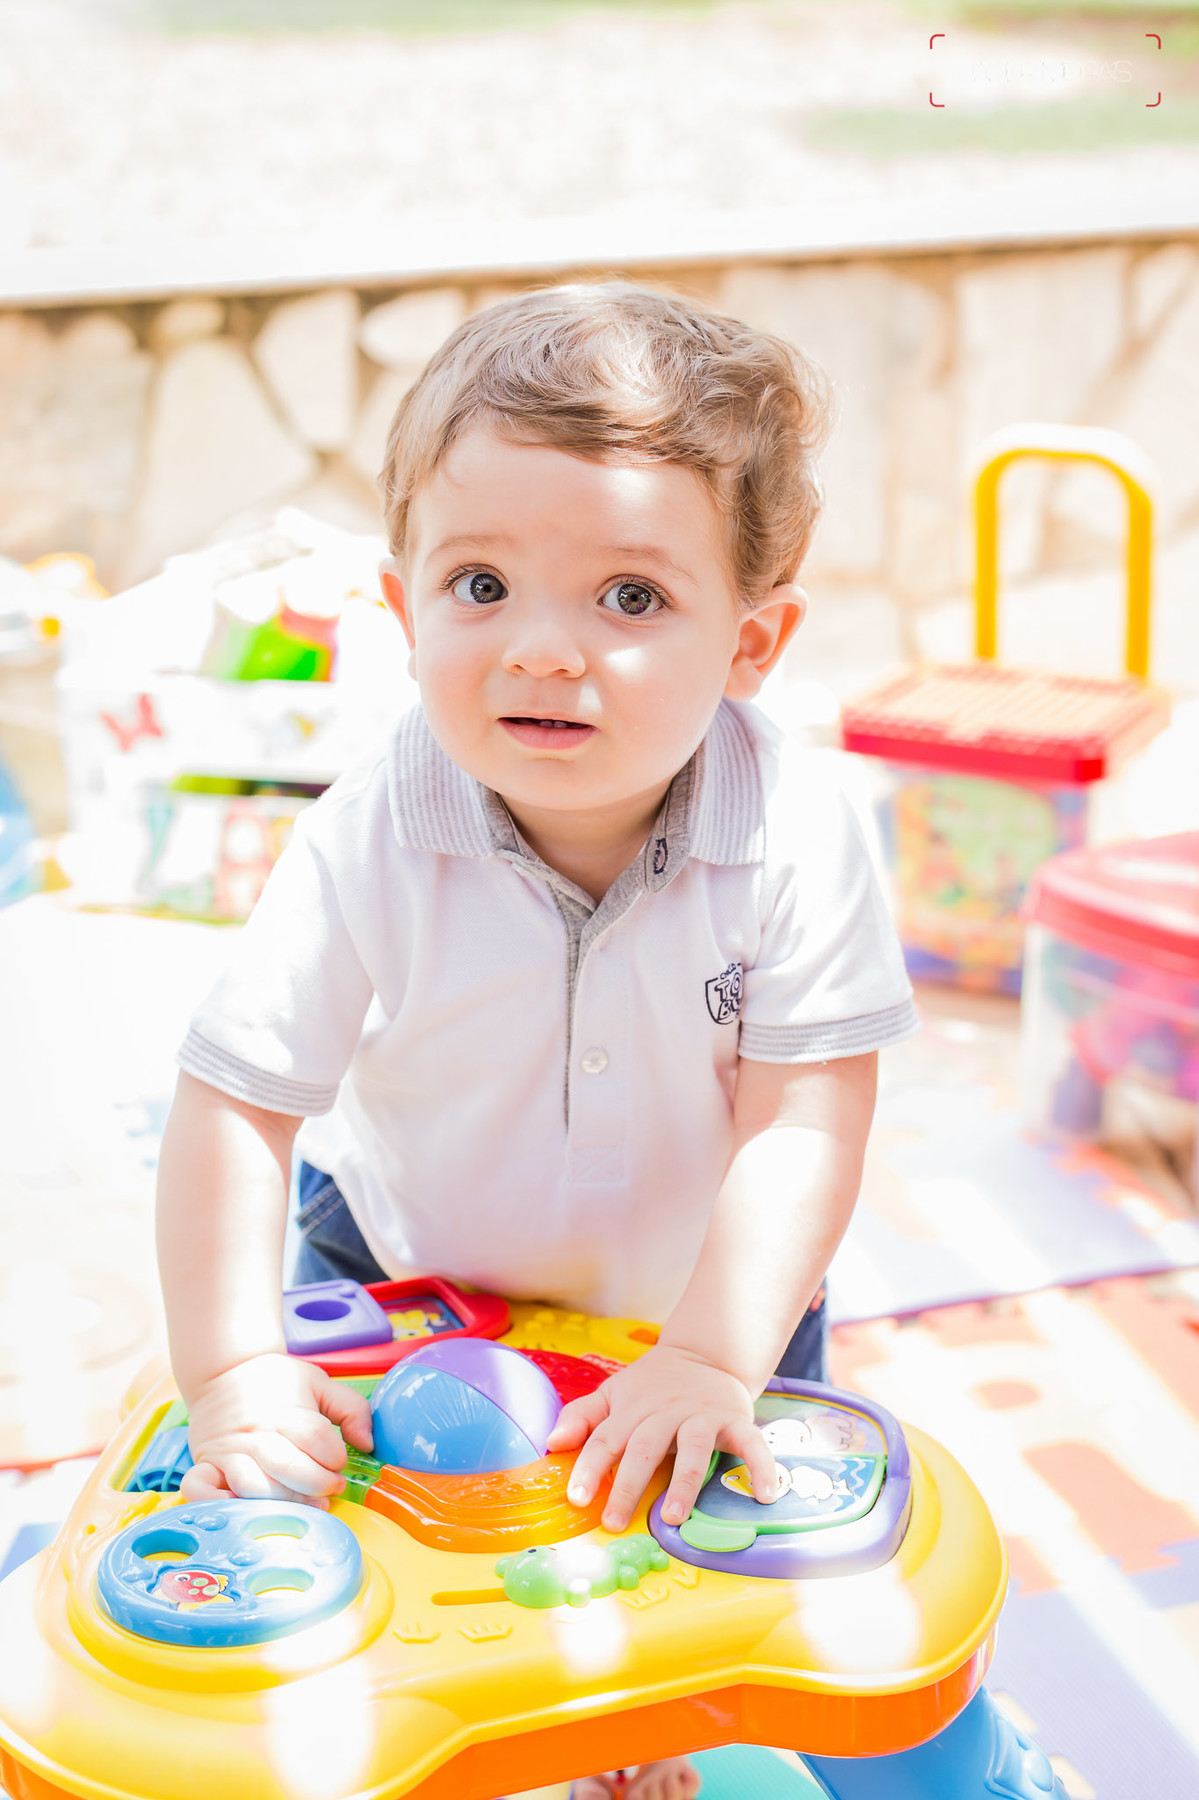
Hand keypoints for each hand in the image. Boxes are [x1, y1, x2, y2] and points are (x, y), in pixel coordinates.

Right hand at [180, 1352, 373, 1506]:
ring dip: (281, 1501)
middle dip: (317, 1484)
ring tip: (303, 1503)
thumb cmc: (277, 1382)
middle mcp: (254, 1433)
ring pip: (252, 1485)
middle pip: (288, 1466)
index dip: (334, 1457)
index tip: (340, 1464)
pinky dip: (215, 1503)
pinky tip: (241, 1510)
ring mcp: (227, 1451)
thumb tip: (368, 1444)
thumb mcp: (320, 1383)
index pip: (315, 1436)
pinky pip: (198, 1489)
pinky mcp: (204, 1464)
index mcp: (285, 1410)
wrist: (224, 1369)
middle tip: (330, 1489)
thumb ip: (353, 1409)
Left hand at [546, 1345, 776, 1532]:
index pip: (605, 1439)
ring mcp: (702, 1416)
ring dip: (683, 1483)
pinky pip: (752, 1443)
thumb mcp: (613, 1394)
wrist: (705, 1354)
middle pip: (644, 1447)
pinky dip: (761, 1466)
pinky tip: (764, 1494)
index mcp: (632, 1409)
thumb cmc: (651, 1386)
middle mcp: (666, 1412)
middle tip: (615, 1521)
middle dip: (627, 1485)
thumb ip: (582, 1416)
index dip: (590, 1467)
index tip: (576, 1498)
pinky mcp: (735, 1421)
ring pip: (693, 1450)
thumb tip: (552, 1442)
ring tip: (671, 1516)